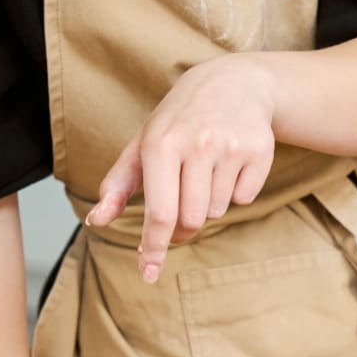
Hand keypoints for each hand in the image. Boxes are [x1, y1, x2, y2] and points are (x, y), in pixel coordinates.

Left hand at [86, 53, 278, 280]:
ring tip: (207, 169)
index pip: (160, 212)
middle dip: (184, 226)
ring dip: (209, 202)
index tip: (148, 273)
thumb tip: (96, 221)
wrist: (235, 83)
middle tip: (182, 208)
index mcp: (161, 144)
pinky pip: (244, 197)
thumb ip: (118, 184)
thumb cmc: (180, 119)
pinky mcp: (259, 151)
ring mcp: (231, 148)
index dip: (154, 247)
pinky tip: (230, 164)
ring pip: (218, 210)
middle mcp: (198, 145)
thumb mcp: (143, 143)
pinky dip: (235, 191)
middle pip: (191, 219)